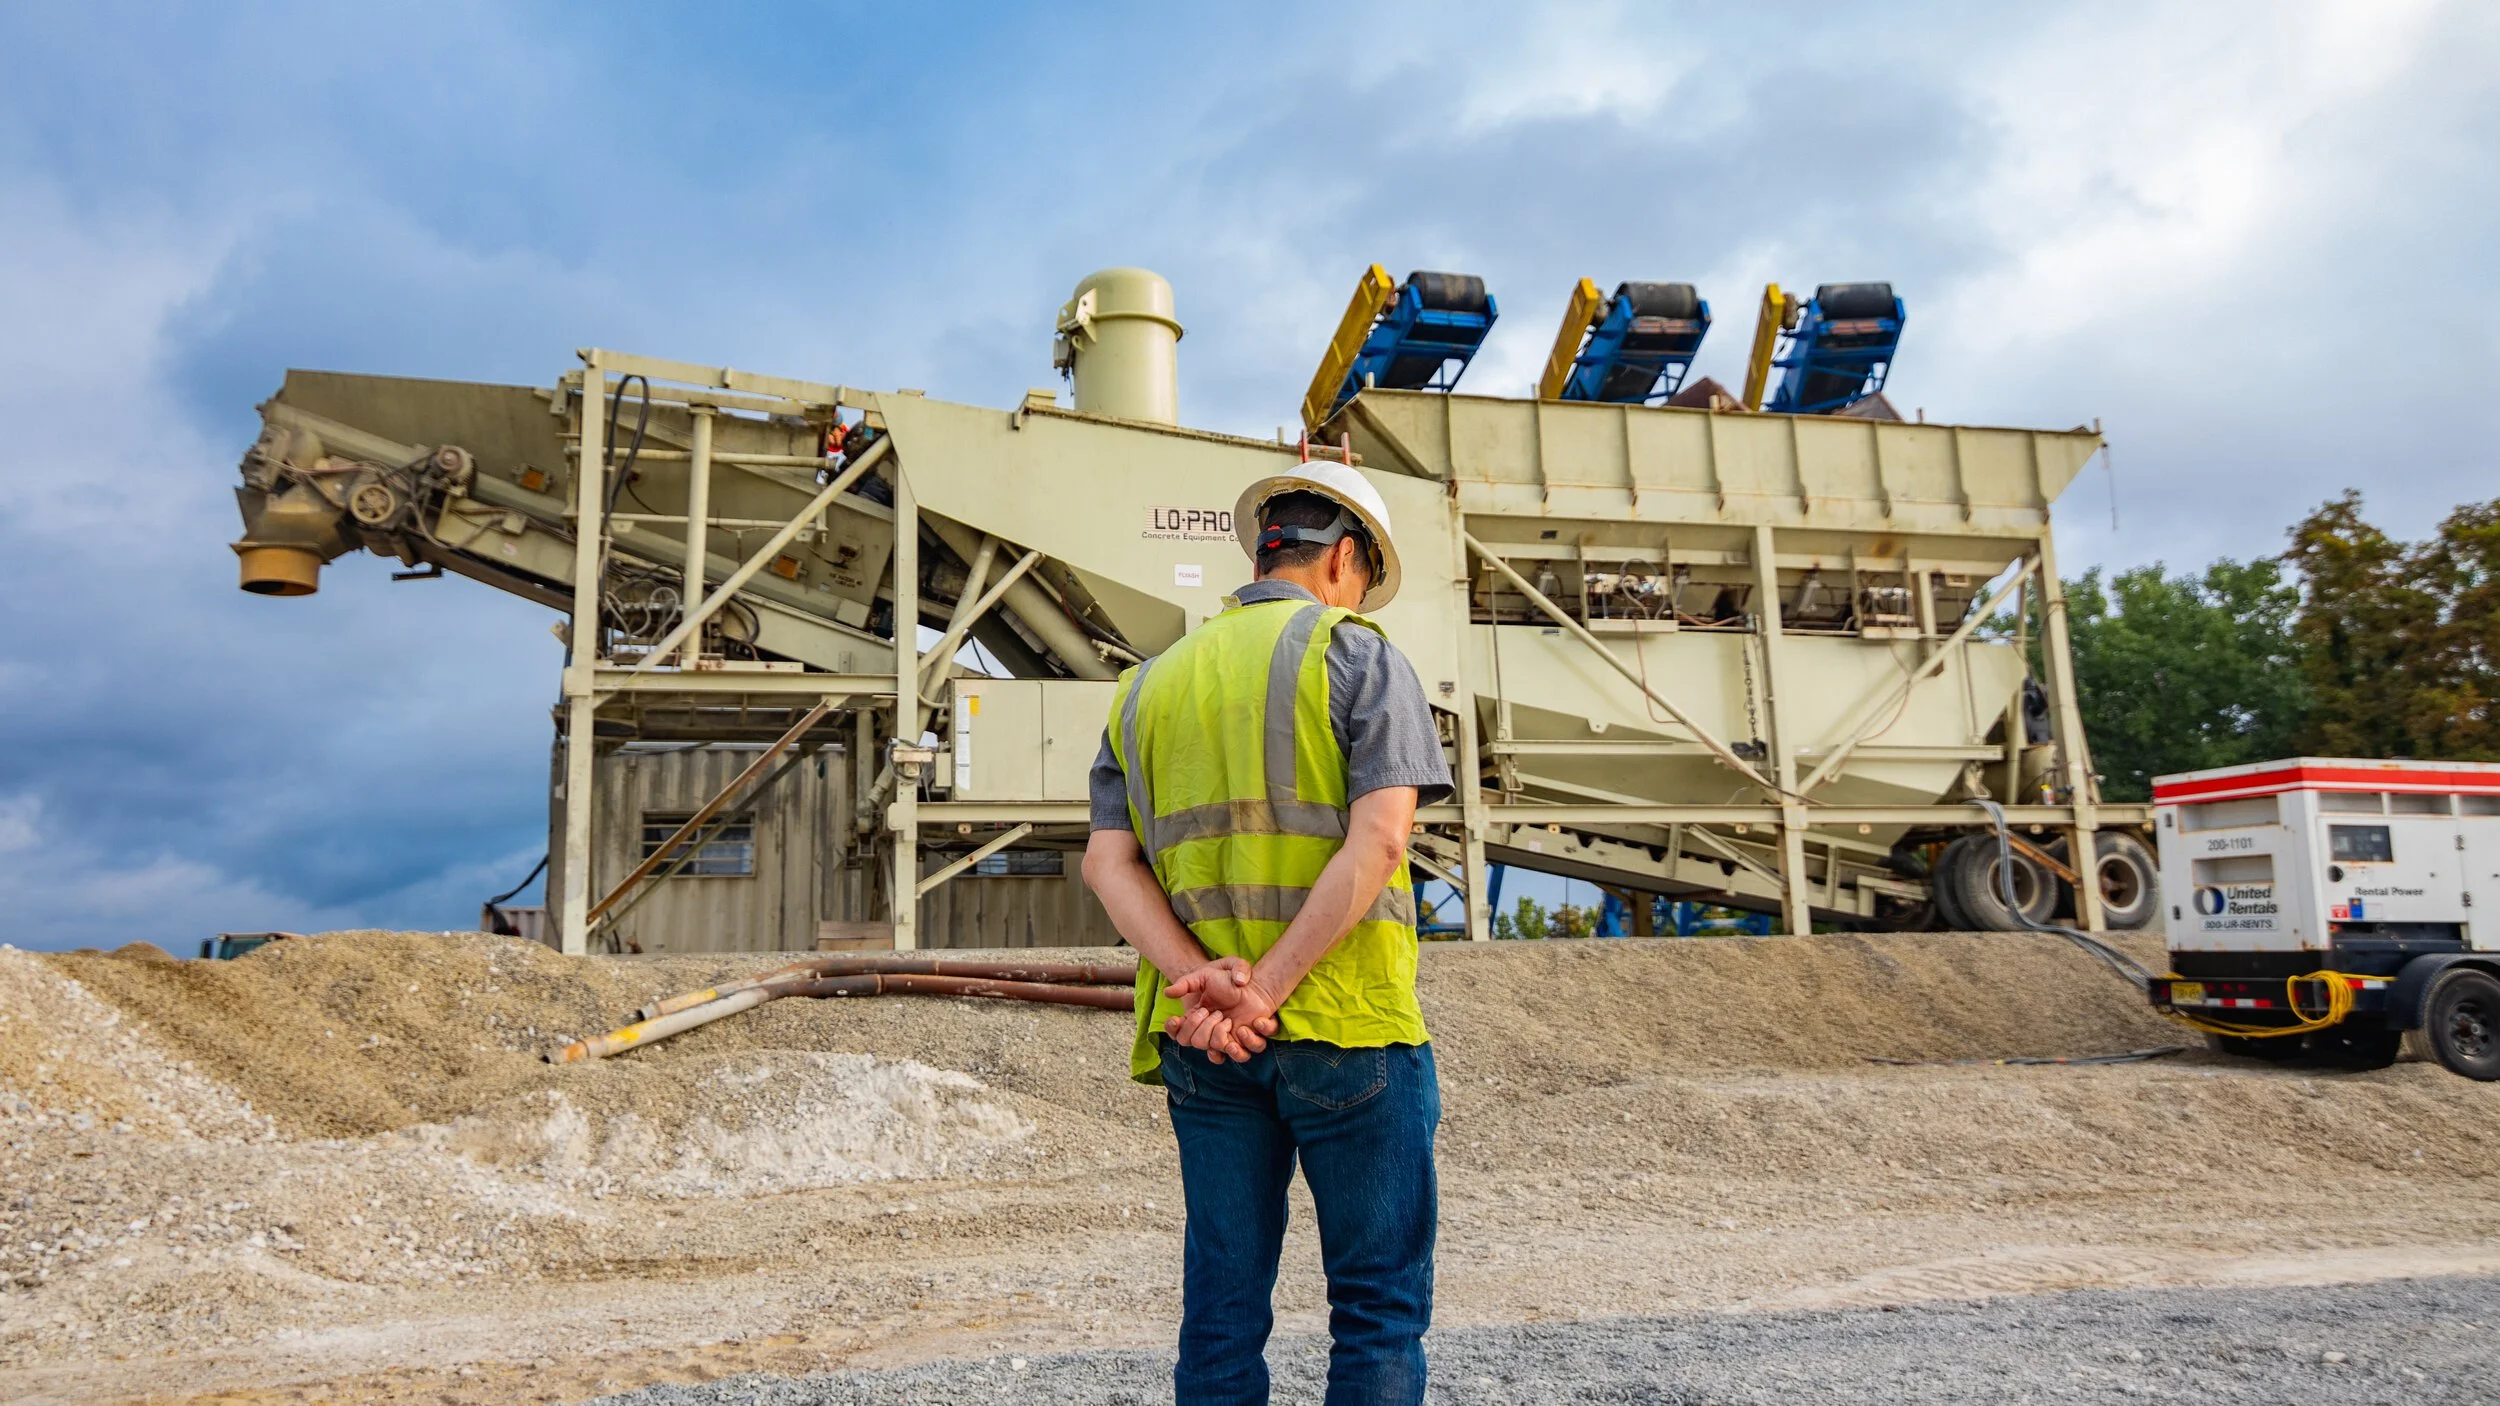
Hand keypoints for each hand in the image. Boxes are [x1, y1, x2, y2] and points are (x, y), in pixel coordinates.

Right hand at [1164, 958, 1279, 1062]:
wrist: (1252, 983)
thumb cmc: (1226, 978)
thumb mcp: (1204, 975)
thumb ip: (1185, 983)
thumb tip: (1167, 993)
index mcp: (1195, 1018)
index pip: (1176, 1032)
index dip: (1173, 1029)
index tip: (1176, 1019)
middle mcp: (1207, 1032)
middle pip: (1194, 1042)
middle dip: (1204, 1026)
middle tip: (1216, 1012)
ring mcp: (1225, 1039)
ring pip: (1214, 1052)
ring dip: (1219, 1036)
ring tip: (1229, 1021)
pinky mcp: (1244, 1043)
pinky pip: (1240, 1055)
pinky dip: (1243, 1043)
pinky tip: (1244, 1028)